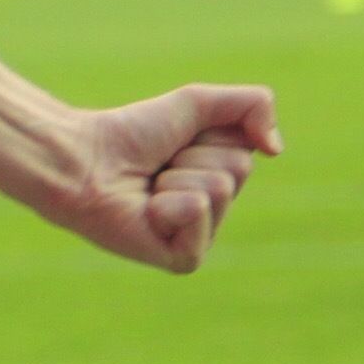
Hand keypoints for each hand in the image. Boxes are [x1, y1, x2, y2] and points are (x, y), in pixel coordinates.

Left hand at [44, 84, 280, 273]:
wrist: (85, 160)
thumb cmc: (133, 134)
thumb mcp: (197, 103)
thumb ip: (251, 106)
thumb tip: (278, 150)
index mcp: (224, 178)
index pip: (249, 147)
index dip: (209, 133)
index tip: (176, 140)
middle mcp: (217, 211)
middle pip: (237, 168)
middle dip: (193, 154)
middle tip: (159, 164)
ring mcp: (202, 238)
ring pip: (218, 187)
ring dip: (176, 175)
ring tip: (149, 186)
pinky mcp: (184, 259)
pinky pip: (197, 210)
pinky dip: (168, 200)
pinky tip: (146, 209)